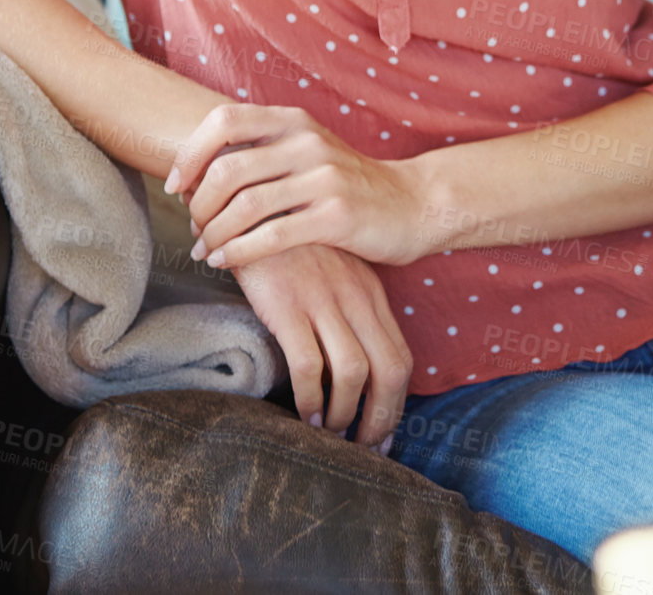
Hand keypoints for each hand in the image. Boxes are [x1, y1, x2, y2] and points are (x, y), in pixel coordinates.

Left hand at [166, 103, 426, 270]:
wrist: (412, 204)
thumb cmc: (348, 184)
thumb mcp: (307, 152)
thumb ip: (263, 151)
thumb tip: (197, 170)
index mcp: (294, 121)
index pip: (224, 121)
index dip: (190, 153)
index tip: (176, 186)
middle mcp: (307, 141)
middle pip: (227, 169)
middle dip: (198, 205)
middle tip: (194, 228)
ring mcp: (324, 177)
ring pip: (245, 206)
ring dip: (213, 234)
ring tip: (204, 250)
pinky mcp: (336, 216)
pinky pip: (272, 236)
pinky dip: (238, 252)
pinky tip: (225, 262)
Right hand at [233, 243, 412, 449]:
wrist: (252, 203)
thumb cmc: (290, 245)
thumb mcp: (332, 271)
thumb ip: (347, 307)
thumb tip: (354, 366)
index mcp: (370, 292)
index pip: (400, 356)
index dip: (397, 402)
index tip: (382, 433)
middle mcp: (355, 297)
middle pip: (390, 369)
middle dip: (382, 418)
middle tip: (364, 449)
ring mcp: (323, 299)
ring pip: (354, 372)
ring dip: (344, 414)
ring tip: (330, 436)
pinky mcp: (287, 304)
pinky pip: (308, 364)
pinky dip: (309, 398)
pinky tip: (303, 415)